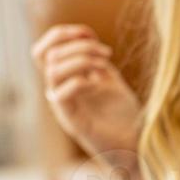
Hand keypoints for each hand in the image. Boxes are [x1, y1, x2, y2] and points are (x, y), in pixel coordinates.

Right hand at [33, 24, 143, 159]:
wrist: (135, 146)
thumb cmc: (124, 116)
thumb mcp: (110, 79)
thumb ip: (95, 60)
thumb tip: (85, 36)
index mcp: (65, 80)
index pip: (44, 51)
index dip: (60, 35)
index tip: (87, 33)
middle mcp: (59, 91)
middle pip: (47, 56)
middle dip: (76, 44)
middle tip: (106, 52)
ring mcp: (63, 106)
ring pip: (52, 71)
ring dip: (81, 59)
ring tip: (106, 64)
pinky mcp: (71, 121)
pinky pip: (60, 94)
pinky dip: (80, 80)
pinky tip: (100, 83)